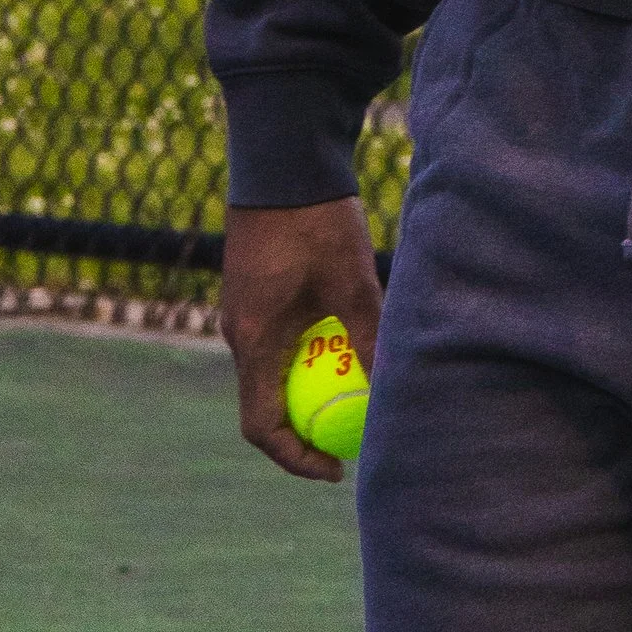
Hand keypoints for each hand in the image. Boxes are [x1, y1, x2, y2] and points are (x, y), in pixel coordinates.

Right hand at [219, 196, 384, 480]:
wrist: (282, 162)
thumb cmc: (317, 222)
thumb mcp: (354, 284)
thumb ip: (370, 339)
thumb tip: (393, 392)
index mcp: (254, 341)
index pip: (262, 426)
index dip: (296, 458)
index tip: (335, 470)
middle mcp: (239, 334)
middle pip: (265, 407)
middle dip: (306, 432)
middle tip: (350, 441)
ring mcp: (242, 314)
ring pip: (270, 376)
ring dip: (307, 395)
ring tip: (353, 395)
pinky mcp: (253, 294)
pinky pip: (274, 347)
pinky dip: (304, 362)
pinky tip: (342, 346)